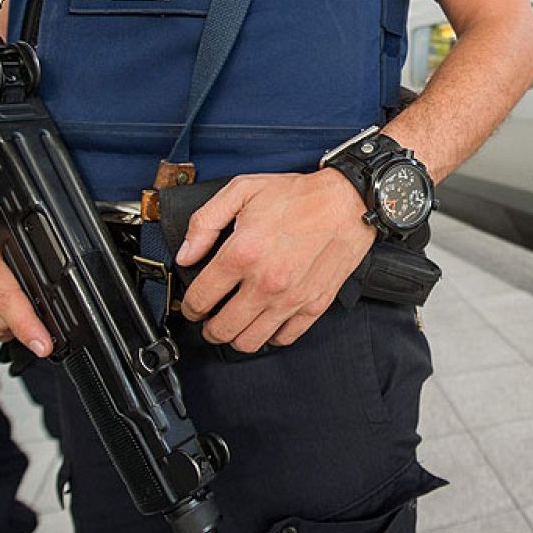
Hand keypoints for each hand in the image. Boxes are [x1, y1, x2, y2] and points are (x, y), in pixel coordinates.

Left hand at [177, 169, 376, 352]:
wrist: (346, 202)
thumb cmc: (298, 196)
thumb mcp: (241, 191)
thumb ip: (204, 222)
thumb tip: (186, 254)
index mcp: (243, 253)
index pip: (200, 299)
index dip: (189, 306)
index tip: (193, 305)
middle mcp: (265, 282)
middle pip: (221, 329)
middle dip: (208, 328)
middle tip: (209, 319)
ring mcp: (290, 298)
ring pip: (249, 342)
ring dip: (235, 337)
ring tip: (235, 324)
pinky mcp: (313, 305)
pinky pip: (284, 338)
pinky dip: (270, 336)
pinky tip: (265, 321)